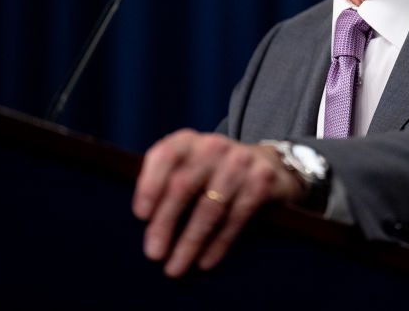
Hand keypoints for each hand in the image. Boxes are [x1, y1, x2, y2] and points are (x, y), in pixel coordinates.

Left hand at [132, 130, 304, 276]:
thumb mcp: (189, 166)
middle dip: (165, 223)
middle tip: (153, 254)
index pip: (164, 156)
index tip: (141, 216)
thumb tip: (144, 223)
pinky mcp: (261, 181)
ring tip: (176, 267)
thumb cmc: (213, 173)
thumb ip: (165, 182)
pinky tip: (204, 262)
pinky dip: (217, 244)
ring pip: (209, 207)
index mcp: (188, 141)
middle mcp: (213, 146)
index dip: (150, 185)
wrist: (267, 164)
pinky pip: (235, 218)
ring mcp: (239, 162)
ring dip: (190, 242)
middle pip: (183, 185)